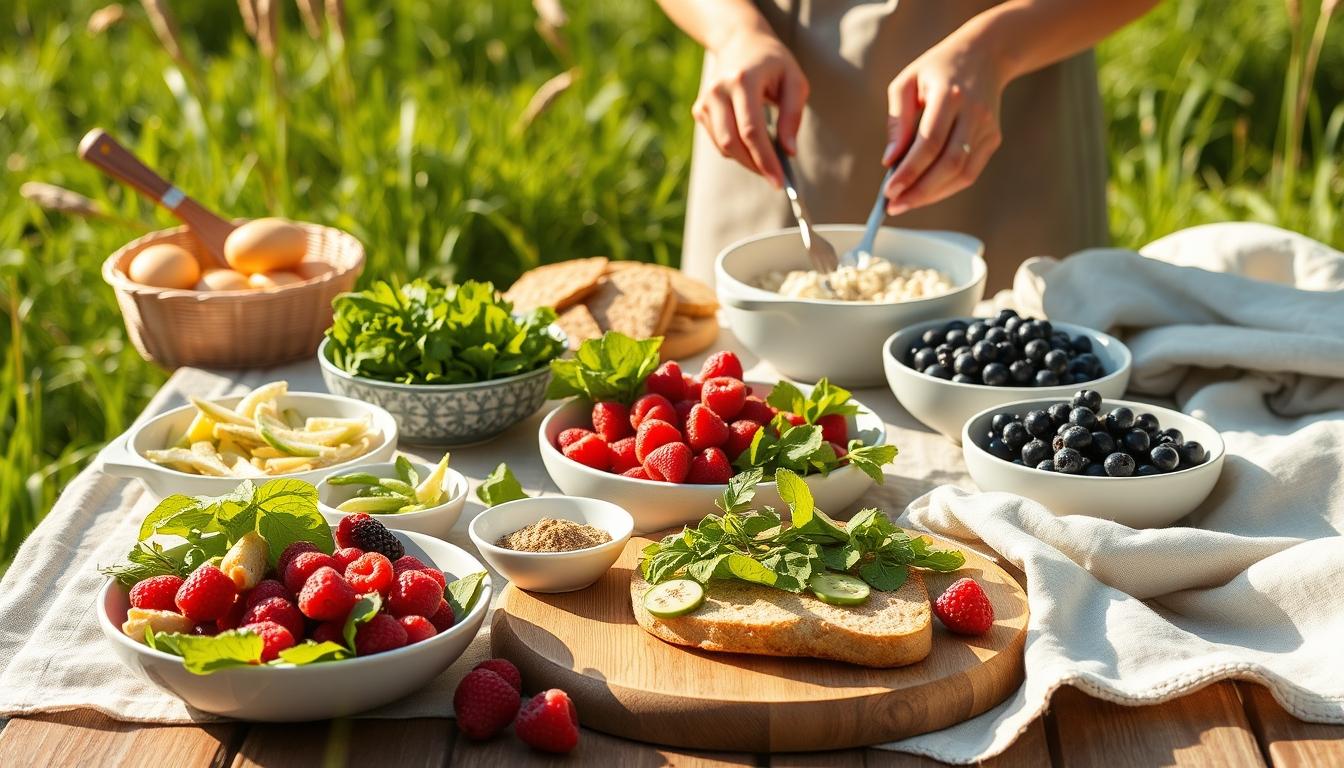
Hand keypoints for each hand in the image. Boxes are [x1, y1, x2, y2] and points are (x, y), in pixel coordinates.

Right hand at [693, 28, 808, 187]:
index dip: (765, 159)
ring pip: (724, 147)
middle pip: (733, 143)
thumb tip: (788, 152)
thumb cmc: (773, 63)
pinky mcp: (699, 110)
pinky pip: (719, 142)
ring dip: (747, 160)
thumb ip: (793, 116)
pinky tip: (751, 142)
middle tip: (775, 178)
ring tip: (767, 158)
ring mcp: (705, 101)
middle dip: (755, 165)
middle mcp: (718, 90)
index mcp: (742, 80)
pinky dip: (737, 150)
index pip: (751, 130)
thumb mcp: (795, 82)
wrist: (739, 42)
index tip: (779, 181)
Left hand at [882, 28, 1005, 214]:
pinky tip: (925, 192)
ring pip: (963, 174)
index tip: (888, 190)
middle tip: (894, 205)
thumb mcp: (907, 82)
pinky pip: (970, 172)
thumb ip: (897, 120)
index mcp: (950, 95)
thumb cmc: (938, 68)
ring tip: (905, 203)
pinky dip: (946, 188)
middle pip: (949, 163)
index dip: (909, 171)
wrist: (986, 54)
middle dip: (920, 191)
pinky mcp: (994, 139)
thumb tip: (890, 160)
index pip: (930, 142)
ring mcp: (988, 128)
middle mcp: (974, 113)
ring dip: (933, 195)